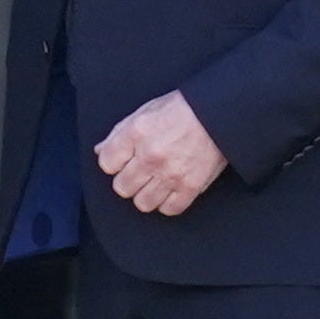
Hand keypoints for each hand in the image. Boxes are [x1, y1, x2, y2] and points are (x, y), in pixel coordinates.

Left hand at [94, 91, 227, 215]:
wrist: (219, 113)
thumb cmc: (183, 109)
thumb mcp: (145, 111)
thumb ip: (120, 133)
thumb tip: (101, 150)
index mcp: (136, 133)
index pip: (107, 164)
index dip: (114, 163)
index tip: (123, 161)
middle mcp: (151, 156)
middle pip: (122, 187)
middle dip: (128, 180)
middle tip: (140, 172)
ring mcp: (171, 174)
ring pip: (142, 203)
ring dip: (146, 194)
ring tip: (155, 182)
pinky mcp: (190, 187)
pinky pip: (169, 209)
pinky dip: (168, 203)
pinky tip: (170, 190)